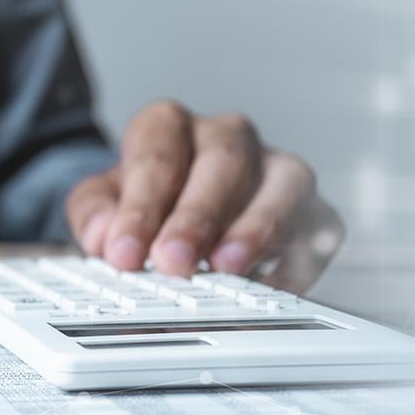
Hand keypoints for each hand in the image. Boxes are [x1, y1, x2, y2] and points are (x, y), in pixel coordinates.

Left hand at [66, 100, 342, 292]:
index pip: (158, 155)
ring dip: (256, 228)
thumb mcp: (100, 202)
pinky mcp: (311, 207)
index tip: (124, 253)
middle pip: (222, 162)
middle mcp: (228, 137)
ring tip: (227, 268)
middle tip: (172, 262)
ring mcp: (274, 168)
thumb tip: (104, 235)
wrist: (172, 213)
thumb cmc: (141, 203)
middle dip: (196, 216)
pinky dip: (302, 258)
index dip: (140, 207)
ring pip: (284, 183)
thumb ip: (93, 213)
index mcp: (169, 126)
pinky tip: (271, 288)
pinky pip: (320, 226)